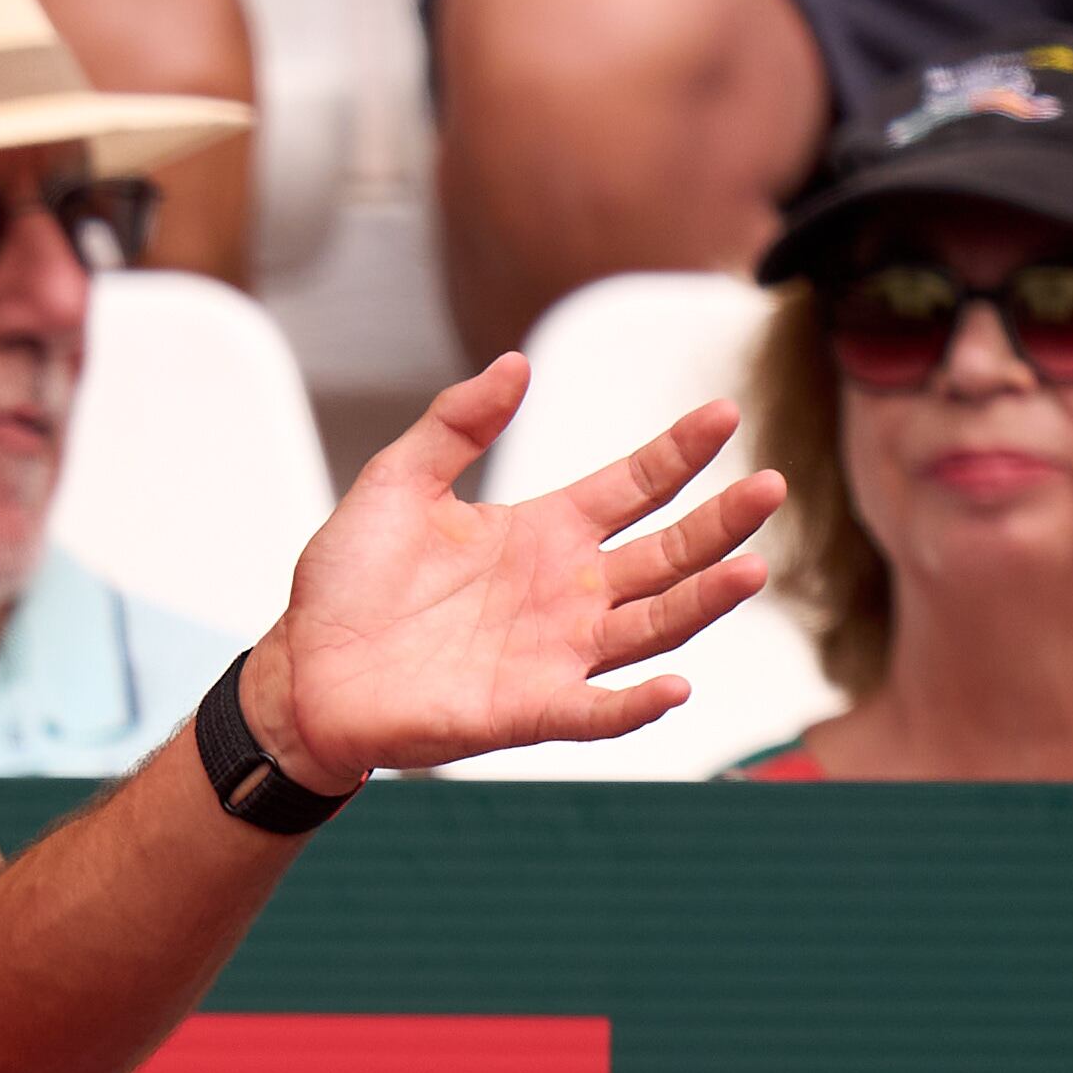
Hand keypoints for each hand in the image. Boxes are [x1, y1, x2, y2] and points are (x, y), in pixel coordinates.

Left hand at [243, 357, 778, 792]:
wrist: (302, 670)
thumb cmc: (348, 582)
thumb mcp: (398, 481)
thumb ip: (456, 423)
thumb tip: (514, 362)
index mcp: (541, 532)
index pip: (632, 488)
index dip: (678, 455)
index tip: (724, 415)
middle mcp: (564, 593)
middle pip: (665, 556)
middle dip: (719, 524)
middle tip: (771, 487)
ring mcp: (553, 653)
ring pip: (653, 626)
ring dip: (703, 603)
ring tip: (752, 569)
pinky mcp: (527, 710)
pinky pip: (597, 710)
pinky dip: (637, 704)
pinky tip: (675, 682)